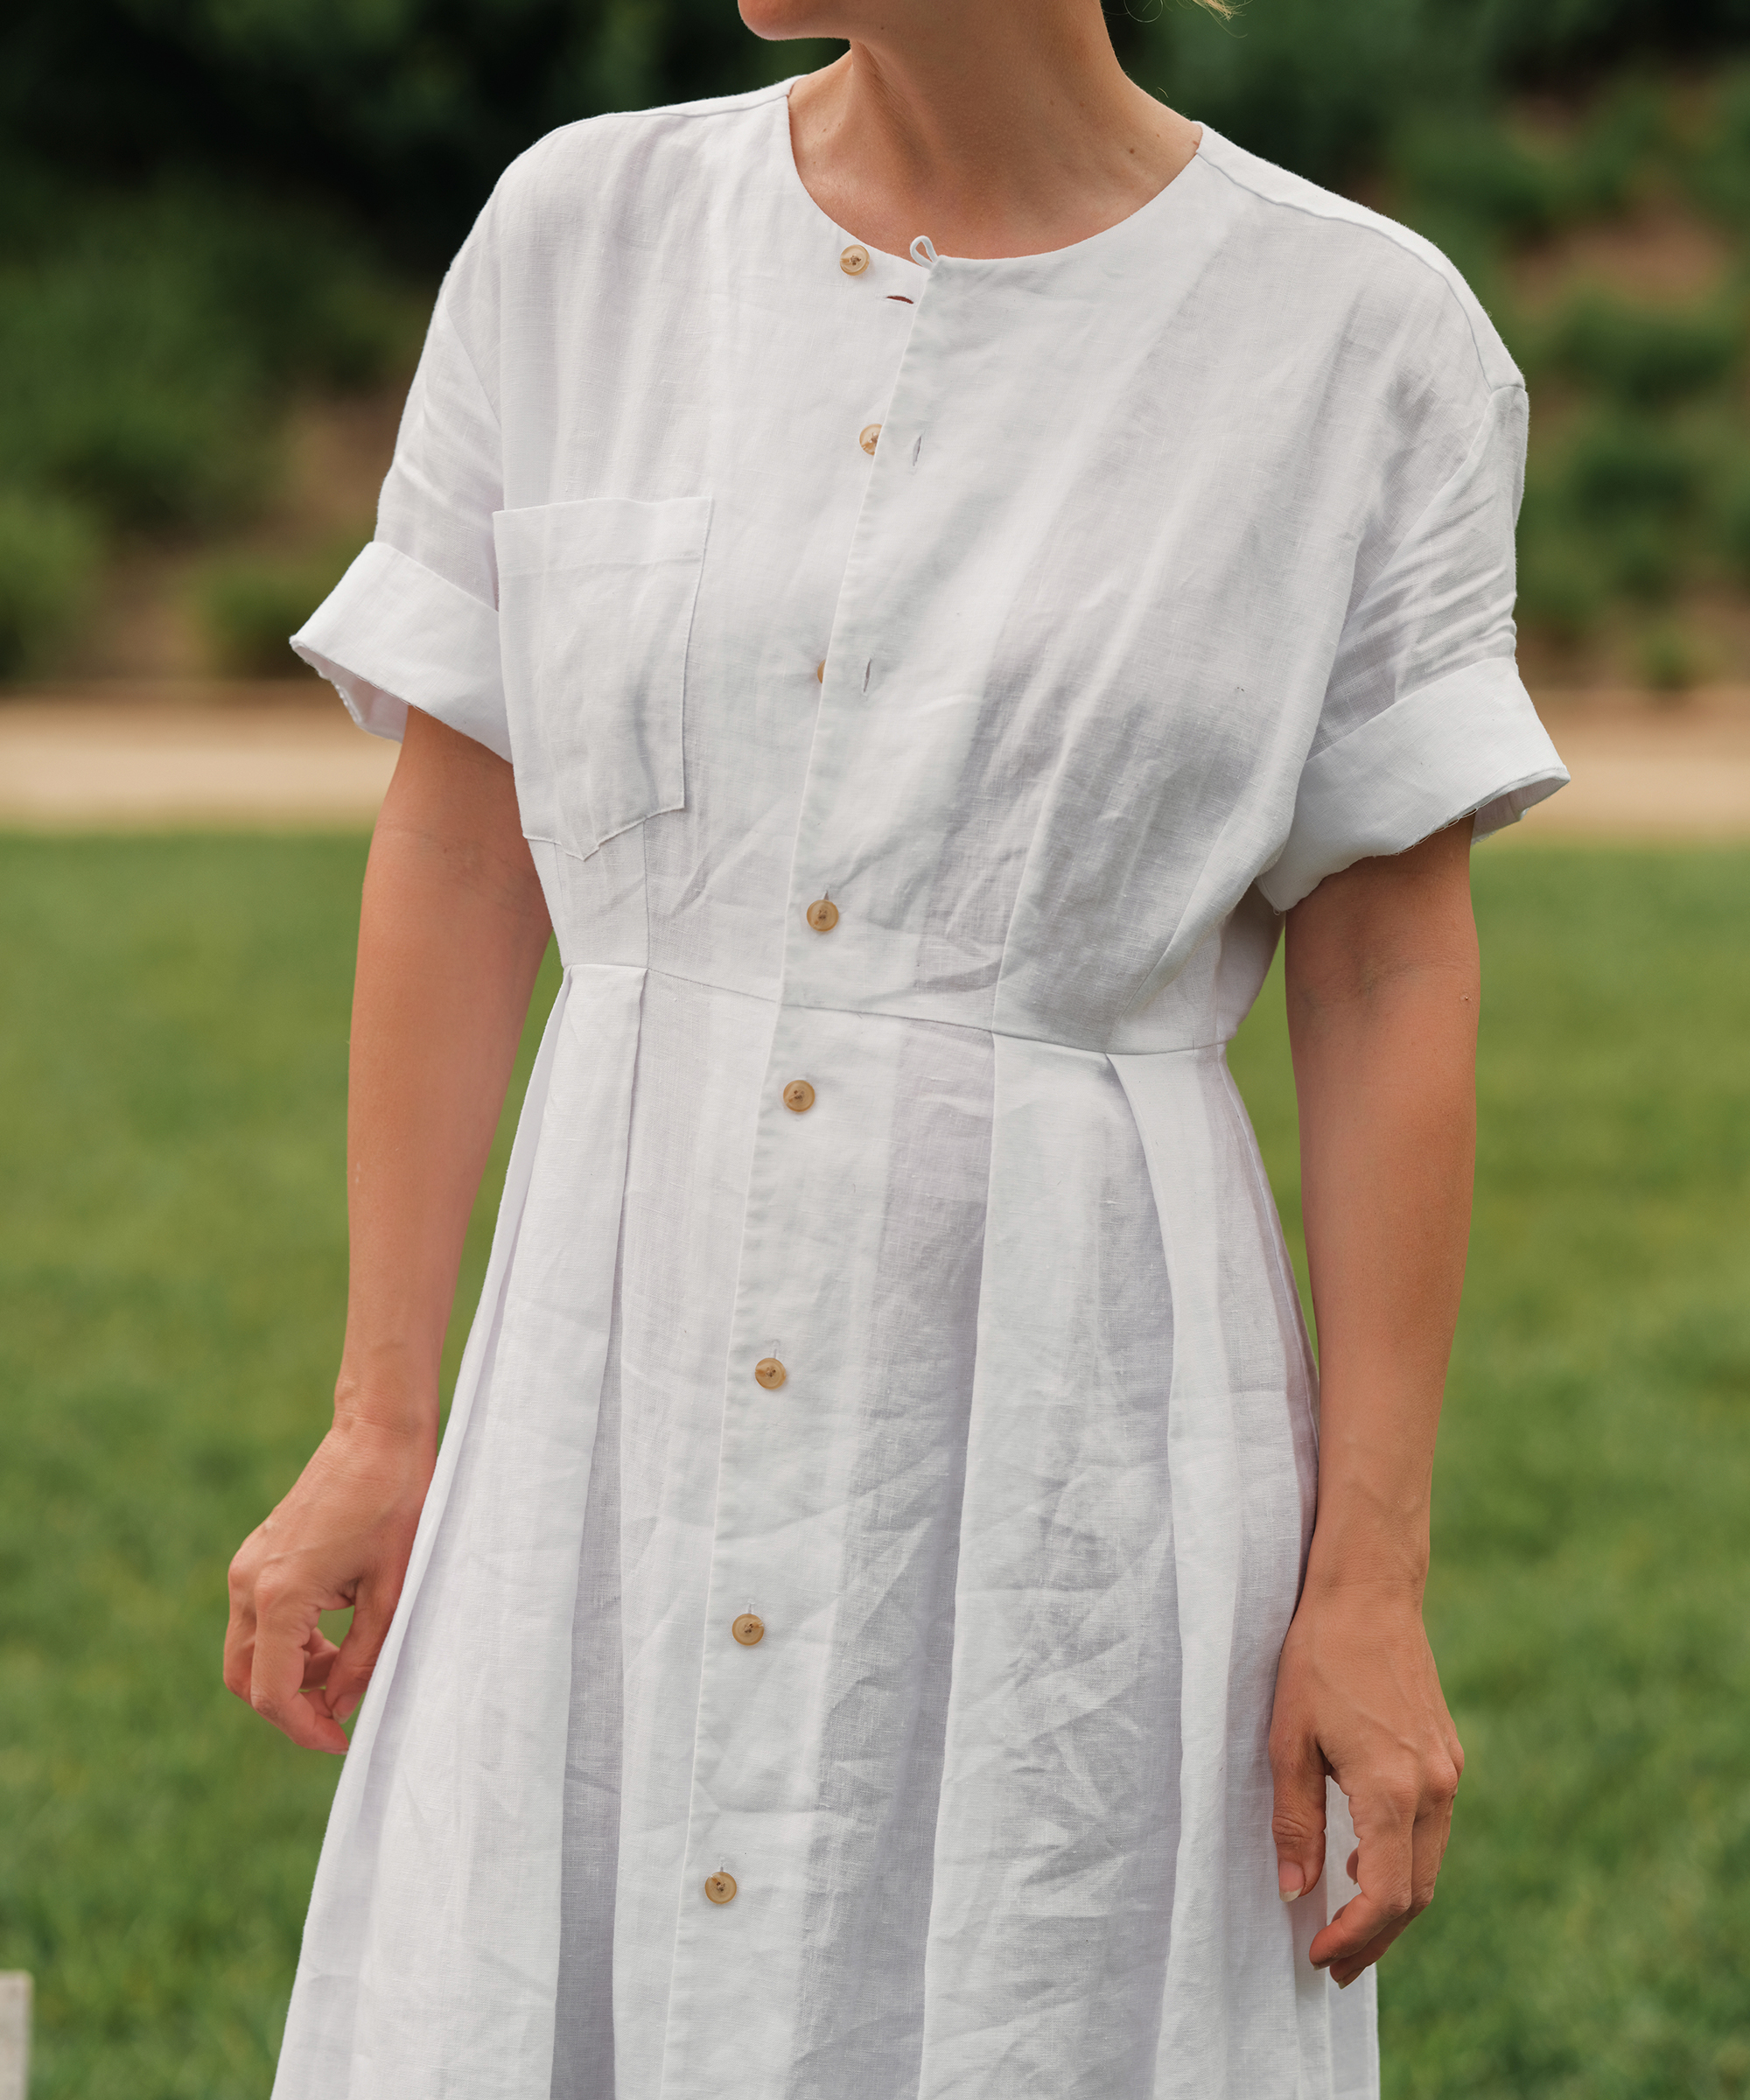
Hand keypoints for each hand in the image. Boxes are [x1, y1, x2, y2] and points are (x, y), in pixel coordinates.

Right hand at [224, 1414, 434, 1752]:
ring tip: (349, 1666)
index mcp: (280, 1595)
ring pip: (250, 1651)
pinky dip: (288, 1642)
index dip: (305, 1728)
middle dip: (291, 1706)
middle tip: (342, 1714)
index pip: (271, 1692)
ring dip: (291, 1673)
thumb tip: (339, 1706)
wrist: (377, 1435)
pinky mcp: (258, 1556)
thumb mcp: (392, 1590)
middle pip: (247, 1678)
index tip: (343, 1741)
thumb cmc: (396, 1505)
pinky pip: (258, 1620)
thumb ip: (363, 1657)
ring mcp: (248, 1566)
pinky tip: (335, 1634)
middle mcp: (249, 1583)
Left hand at [1268, 1580, 1463, 1987]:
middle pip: (1414, 1894)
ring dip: (1390, 1904)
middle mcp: (1434, 1789)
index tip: (1317, 1956)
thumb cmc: (1317, 1658)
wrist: (1368, 1592)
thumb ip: (1294, 1821)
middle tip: (1331, 1964)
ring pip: (1427, 1865)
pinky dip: (1402, 1862)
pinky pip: (1432, 1831)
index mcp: (1393, 1790)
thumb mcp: (1288, 1740)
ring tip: (1345, 1927)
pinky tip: (1362, 1863)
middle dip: (1373, 1938)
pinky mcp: (1447, 1756)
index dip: (1353, 1938)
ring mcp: (1448, 1772)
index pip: (1385, 1897)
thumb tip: (1294, 1891)